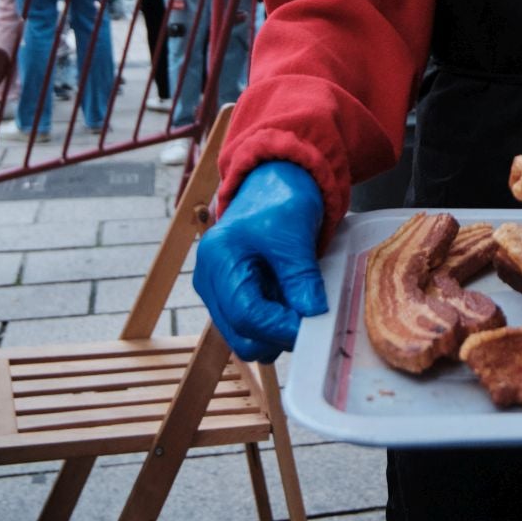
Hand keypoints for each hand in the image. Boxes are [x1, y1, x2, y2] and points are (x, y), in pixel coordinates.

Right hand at [192, 161, 327, 361]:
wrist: (273, 183)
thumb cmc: (279, 200)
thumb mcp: (294, 234)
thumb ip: (301, 277)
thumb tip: (313, 317)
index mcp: (218, 260)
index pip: (245, 315)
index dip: (281, 328)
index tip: (313, 325)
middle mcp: (208, 281)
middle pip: (240, 336)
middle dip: (278, 335)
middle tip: (311, 318)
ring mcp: (217, 292)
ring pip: (246, 337)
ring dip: (277, 331)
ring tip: (300, 302)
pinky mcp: (230, 298)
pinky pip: (251, 327)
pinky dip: (273, 323)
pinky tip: (290, 301)